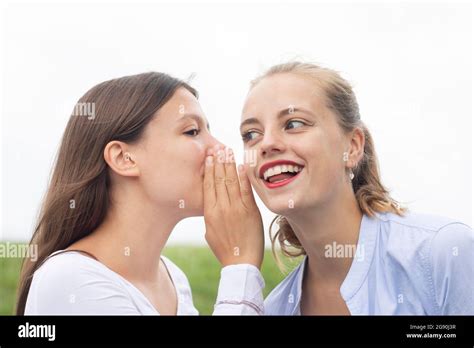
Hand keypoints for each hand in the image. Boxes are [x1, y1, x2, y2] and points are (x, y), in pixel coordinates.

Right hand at [203, 145, 263, 268]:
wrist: (240, 262)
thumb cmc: (224, 248)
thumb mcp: (209, 231)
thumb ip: (210, 214)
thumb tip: (211, 201)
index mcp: (210, 212)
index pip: (208, 185)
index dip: (209, 169)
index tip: (210, 156)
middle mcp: (221, 207)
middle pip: (219, 179)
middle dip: (218, 161)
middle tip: (217, 147)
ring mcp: (236, 208)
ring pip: (231, 181)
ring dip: (229, 165)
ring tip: (227, 152)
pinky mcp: (250, 211)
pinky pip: (246, 190)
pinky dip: (244, 177)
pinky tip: (241, 166)